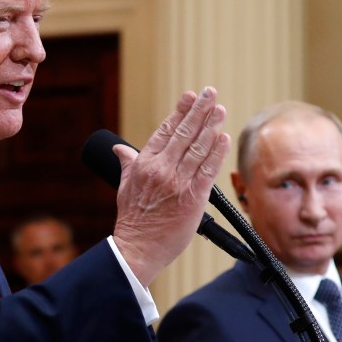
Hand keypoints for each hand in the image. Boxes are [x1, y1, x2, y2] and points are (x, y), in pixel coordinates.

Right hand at [112, 87, 230, 286]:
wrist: (138, 248)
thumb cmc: (132, 219)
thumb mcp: (123, 186)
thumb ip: (126, 163)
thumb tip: (118, 148)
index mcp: (144, 164)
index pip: (164, 131)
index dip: (179, 111)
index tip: (190, 96)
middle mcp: (161, 169)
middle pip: (184, 133)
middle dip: (198, 111)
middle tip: (210, 93)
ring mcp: (178, 182)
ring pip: (198, 148)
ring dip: (210, 126)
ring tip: (219, 109)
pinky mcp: (193, 198)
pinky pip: (208, 170)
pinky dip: (216, 152)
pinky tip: (223, 138)